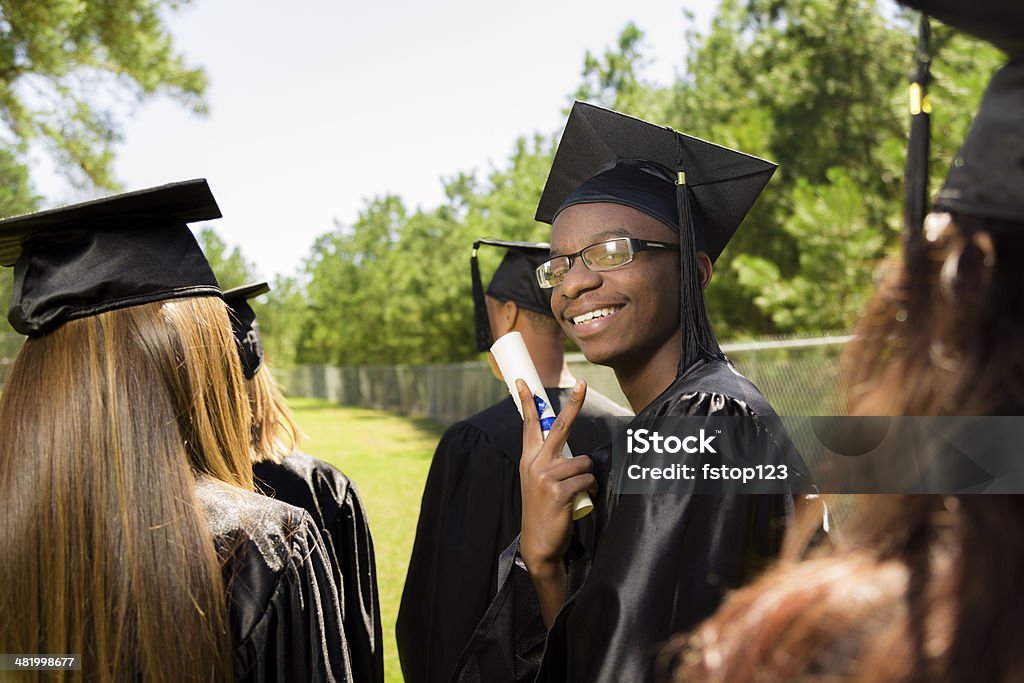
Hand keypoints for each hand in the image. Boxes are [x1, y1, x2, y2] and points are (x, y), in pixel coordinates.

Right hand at [518, 379, 595, 580]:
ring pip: (581, 461)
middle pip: (559, 426)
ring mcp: (545, 476)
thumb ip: (548, 462)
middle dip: (573, 403)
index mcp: (528, 459)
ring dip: (586, 476)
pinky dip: (589, 489)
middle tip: (581, 383)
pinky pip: (586, 479)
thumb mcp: (537, 481)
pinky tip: (580, 500)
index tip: (524, 383)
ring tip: (576, 491)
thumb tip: (570, 450)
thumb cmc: (544, 510)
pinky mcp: (558, 490)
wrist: (538, 543)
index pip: (529, 424)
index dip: (528, 402)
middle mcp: (535, 463)